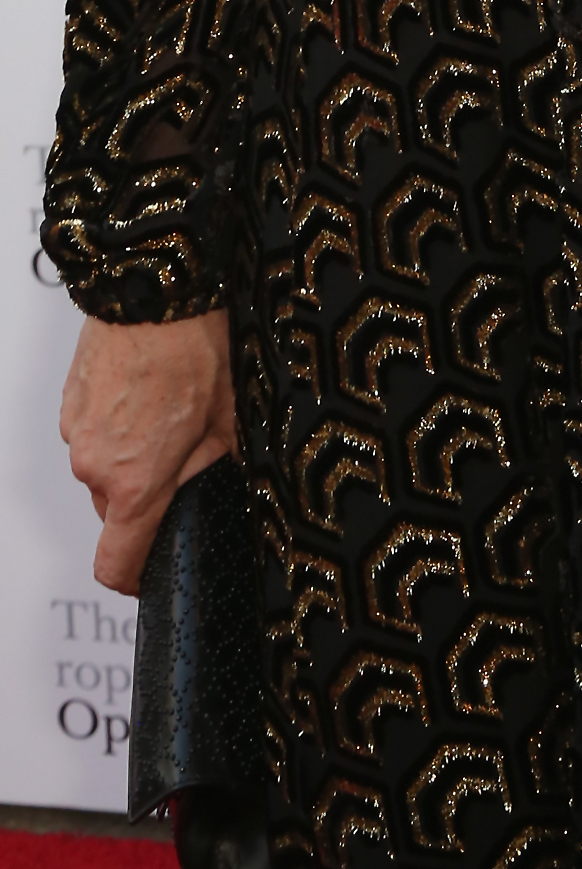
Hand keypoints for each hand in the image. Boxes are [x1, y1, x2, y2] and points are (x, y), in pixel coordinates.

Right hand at [60, 310, 235, 596]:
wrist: (152, 289)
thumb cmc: (193, 349)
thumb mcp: (226, 419)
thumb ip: (212, 466)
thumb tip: (209, 484)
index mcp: (136, 484)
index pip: (115, 565)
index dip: (134, 579)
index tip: (148, 575)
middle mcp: (96, 468)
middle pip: (116, 510)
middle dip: (148, 495)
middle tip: (185, 456)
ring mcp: (76, 435)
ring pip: (104, 470)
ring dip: (131, 457)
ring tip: (168, 413)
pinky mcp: (68, 406)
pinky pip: (92, 436)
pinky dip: (115, 428)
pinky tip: (146, 393)